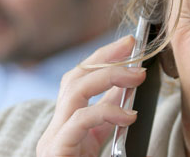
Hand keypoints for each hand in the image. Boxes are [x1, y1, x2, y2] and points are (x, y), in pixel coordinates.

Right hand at [37, 36, 146, 156]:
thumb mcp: (100, 139)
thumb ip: (109, 116)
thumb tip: (127, 87)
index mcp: (64, 124)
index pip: (78, 81)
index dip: (102, 58)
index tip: (128, 44)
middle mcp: (55, 128)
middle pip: (73, 79)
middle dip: (104, 59)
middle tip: (133, 48)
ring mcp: (53, 138)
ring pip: (74, 92)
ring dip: (108, 76)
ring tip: (137, 76)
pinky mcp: (57, 149)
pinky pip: (80, 120)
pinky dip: (107, 112)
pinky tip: (129, 115)